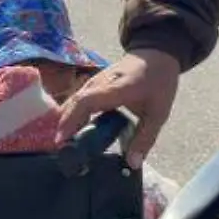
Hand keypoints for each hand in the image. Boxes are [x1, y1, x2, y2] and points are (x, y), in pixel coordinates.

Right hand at [55, 49, 181, 168]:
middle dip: (64, 125)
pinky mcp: (94, 84)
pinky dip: (72, 114)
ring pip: (73, 100)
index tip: (63, 140)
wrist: (156, 55)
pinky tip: (72, 131)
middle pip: (75, 102)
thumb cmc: (158, 83)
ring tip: (63, 144)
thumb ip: (145, 138)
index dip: (72, 120)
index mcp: (117, 88)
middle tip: (60, 150)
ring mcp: (95, 81)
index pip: (87, 101)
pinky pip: (78, 99)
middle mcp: (101, 82)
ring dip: (65, 120)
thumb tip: (132, 164)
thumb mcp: (158, 112)